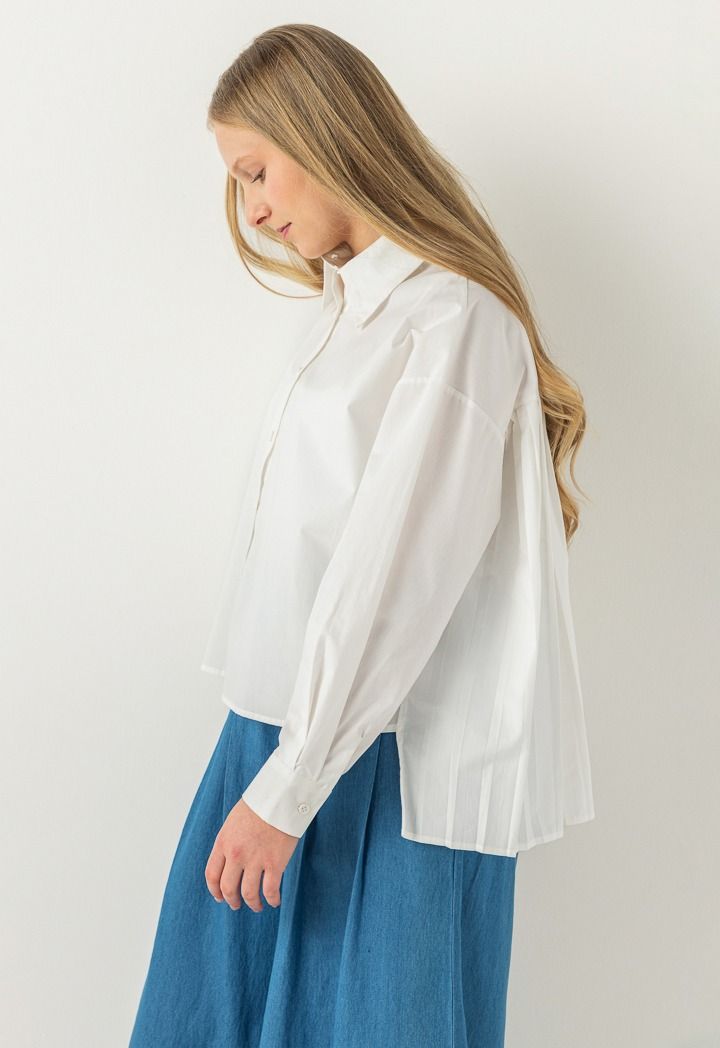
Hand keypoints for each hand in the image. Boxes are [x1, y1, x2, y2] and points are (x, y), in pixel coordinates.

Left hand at [205, 797, 299, 911]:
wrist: (280, 797)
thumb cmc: (259, 805)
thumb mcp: (233, 822)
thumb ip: (229, 842)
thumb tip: (228, 860)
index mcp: (223, 842)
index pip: (212, 875)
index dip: (214, 890)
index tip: (219, 897)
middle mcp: (236, 855)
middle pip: (228, 888)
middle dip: (231, 901)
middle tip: (236, 905)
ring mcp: (255, 860)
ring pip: (249, 893)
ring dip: (253, 904)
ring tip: (257, 906)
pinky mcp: (275, 863)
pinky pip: (270, 890)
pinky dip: (272, 899)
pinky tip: (274, 901)